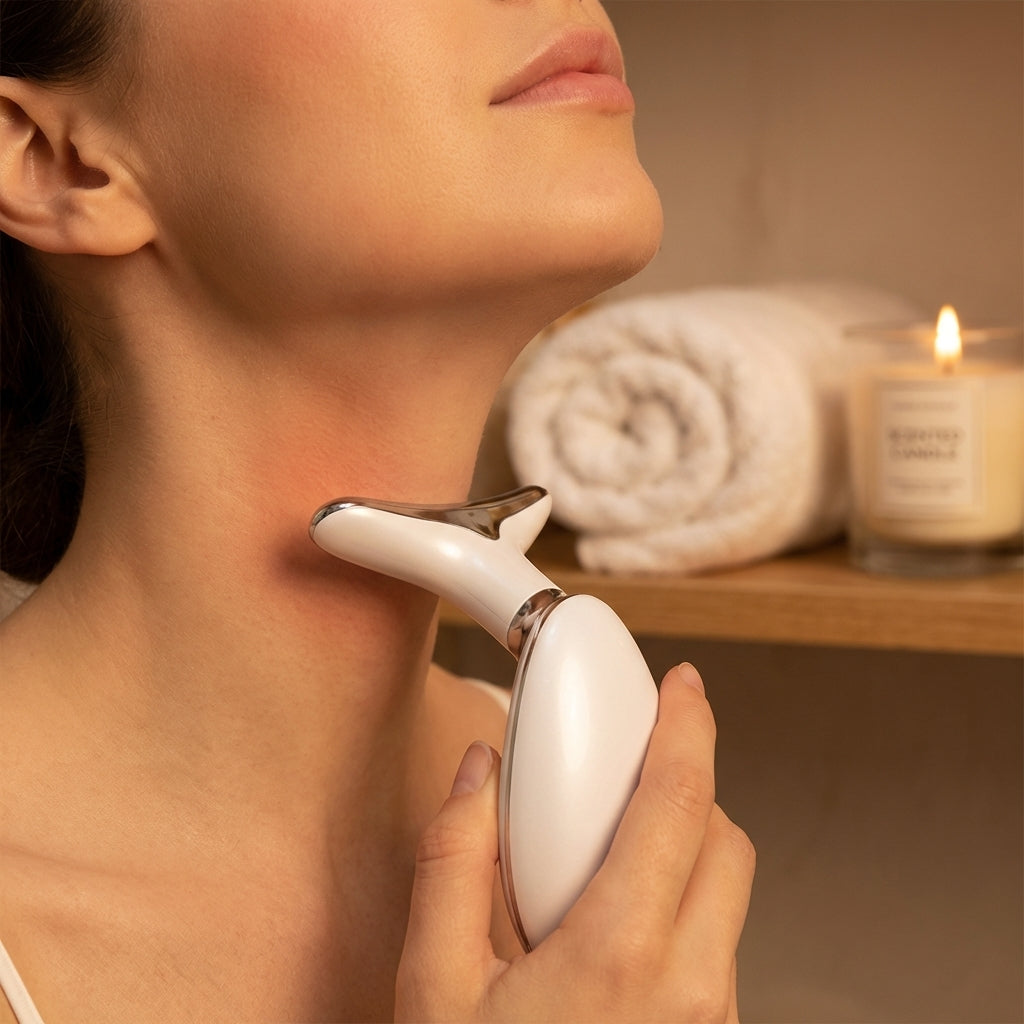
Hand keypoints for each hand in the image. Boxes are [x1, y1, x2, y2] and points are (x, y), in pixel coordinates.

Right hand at [395, 663, 754, 1022]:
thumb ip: (452, 864)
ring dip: (682, 855)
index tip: (687, 687)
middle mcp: (690, 992)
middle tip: (622, 780)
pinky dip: (682, 912)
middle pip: (726, 841)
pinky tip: (611, 935)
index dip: (689, 729)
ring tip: (601, 870)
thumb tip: (477, 775)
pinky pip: (718, 949)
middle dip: (685, 789)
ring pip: (727, 898)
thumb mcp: (435, 993)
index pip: (679, 805)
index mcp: (619, 959)